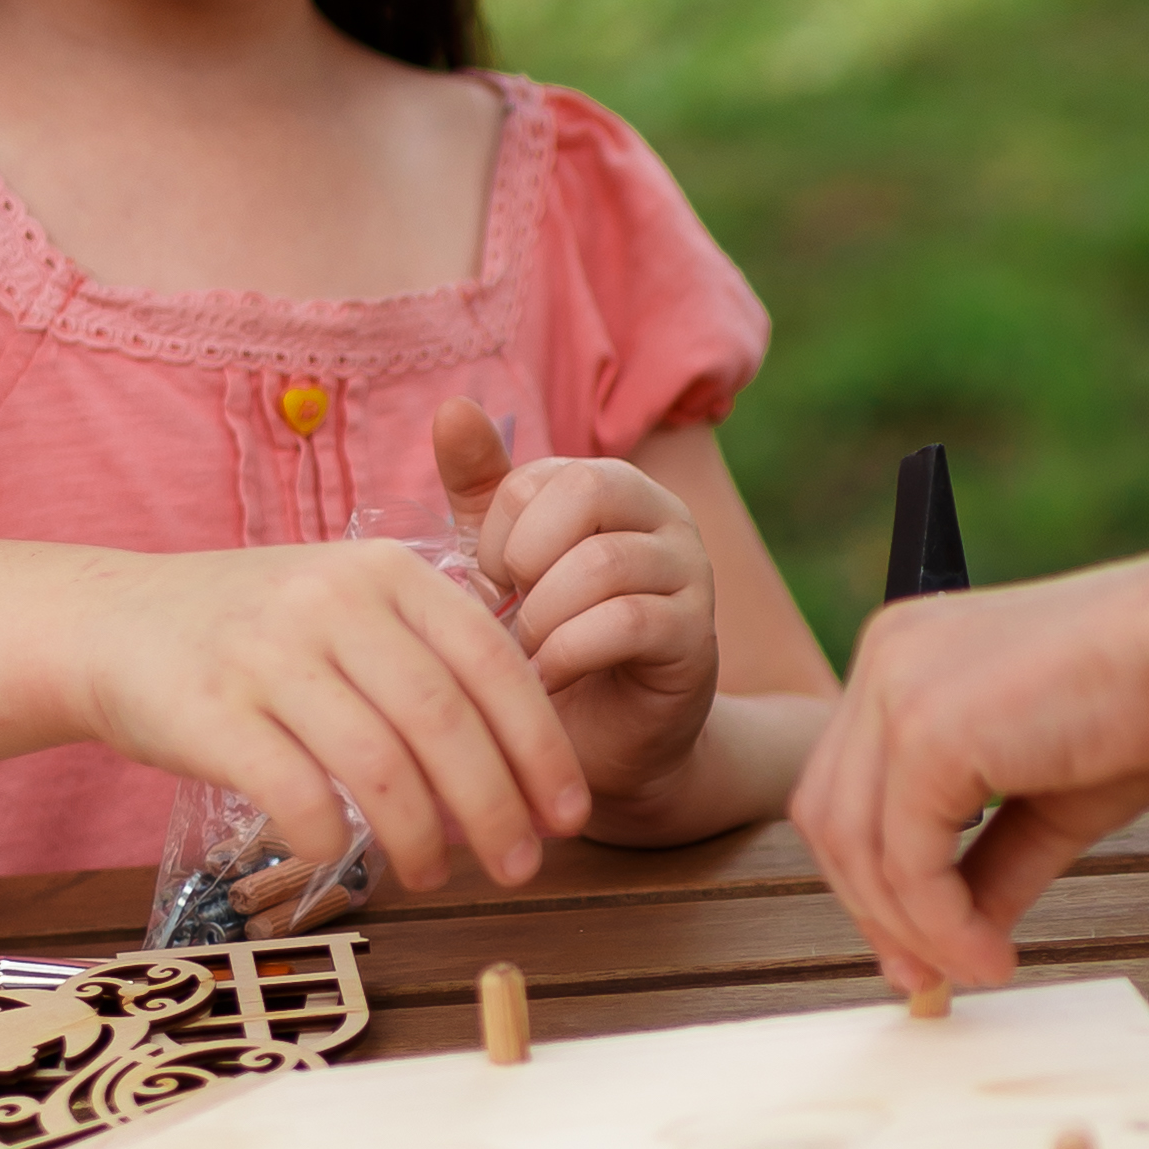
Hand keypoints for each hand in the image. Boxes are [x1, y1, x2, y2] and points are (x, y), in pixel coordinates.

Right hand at [66, 533, 588, 893]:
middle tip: (521, 867)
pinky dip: (331, 836)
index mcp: (386, 571)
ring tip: (435, 877)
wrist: (110, 622)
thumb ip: (428, 650)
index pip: (495, 663)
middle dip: (497, 808)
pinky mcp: (210, 709)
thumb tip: (526, 752)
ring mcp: (269, 653)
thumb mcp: (347, 603)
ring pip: (380, 764)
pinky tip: (342, 855)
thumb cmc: (253, 632)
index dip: (543, 747)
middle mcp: (333, 601)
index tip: (569, 813)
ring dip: (422, 838)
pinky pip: (295, 789)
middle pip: (447, 720)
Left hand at [437, 399, 721, 808]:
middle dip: (527, 558)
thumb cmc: (550, 643)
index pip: (540, 476)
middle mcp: (663, 516)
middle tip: (509, 611)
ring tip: (525, 653)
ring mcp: (689, 573)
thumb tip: (453, 407)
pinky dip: (568, 654)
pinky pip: (627, 623)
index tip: (491, 586)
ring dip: (542, 616)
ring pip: (604, 562)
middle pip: (588, 490)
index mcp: (612, 487)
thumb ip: (482, 492)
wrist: (604, 741)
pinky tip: (546, 680)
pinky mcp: (695, 635)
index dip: (497, 534)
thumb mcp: (503, 564)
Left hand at [789, 554, 1148, 994]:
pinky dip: (940, 924)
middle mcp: (884, 660)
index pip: (850, 786)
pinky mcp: (926, 732)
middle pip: (832, 818)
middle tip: (928, 982)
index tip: (919, 950)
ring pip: (857, 848)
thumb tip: (964, 941)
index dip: (874, 880)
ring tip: (974, 972)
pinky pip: (908, 861)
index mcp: (906, 657)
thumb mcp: (1048, 801)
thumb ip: (992, 864)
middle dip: (875, 914)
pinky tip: (990, 955)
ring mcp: (896, 691)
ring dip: (911, 932)